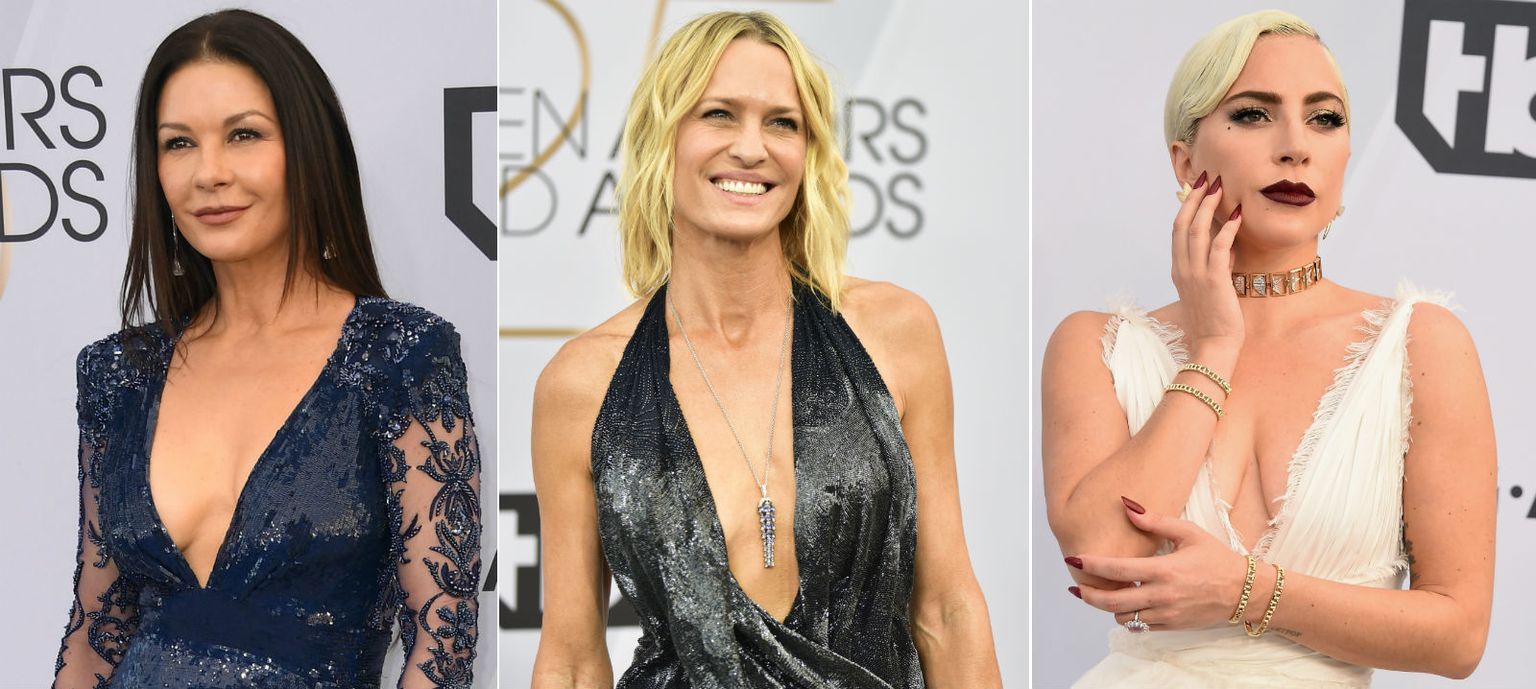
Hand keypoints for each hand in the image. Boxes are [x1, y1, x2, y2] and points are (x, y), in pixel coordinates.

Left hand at [1066, 497, 1248, 630]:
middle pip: (1112, 602)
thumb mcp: (1189, 533)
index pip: (1117, 570)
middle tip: (1075, 587)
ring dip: (1110, 606)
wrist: (1244, 591)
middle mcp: (1163, 595)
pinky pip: (1140, 626)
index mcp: (1164, 570)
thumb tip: (1127, 505)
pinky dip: (1129, 616)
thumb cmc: (1216, 558)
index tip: (1073, 560)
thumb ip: (1155, 521)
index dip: (1091, 566)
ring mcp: (1167, 614)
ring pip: (1124, 617)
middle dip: (1088, 596)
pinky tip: (1129, 603)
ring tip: (1105, 592)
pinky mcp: (1172, 626)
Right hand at [1172, 171, 1243, 354]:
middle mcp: (1182, 268)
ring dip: (1209, 206)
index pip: (1178, 230)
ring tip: (1220, 188)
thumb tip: (1226, 244)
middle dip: (1195, 198)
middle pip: (1184, 224)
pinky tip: (1237, 215)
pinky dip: (1227, 229)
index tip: (1197, 188)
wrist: (1214, 343)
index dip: (1187, 206)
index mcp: (1179, 269)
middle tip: (1208, 179)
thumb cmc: (1214, 319)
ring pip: (1198, 231)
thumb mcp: (1209, 286)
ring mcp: (1195, 274)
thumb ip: (1214, 264)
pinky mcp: (1213, 280)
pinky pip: (1219, 247)